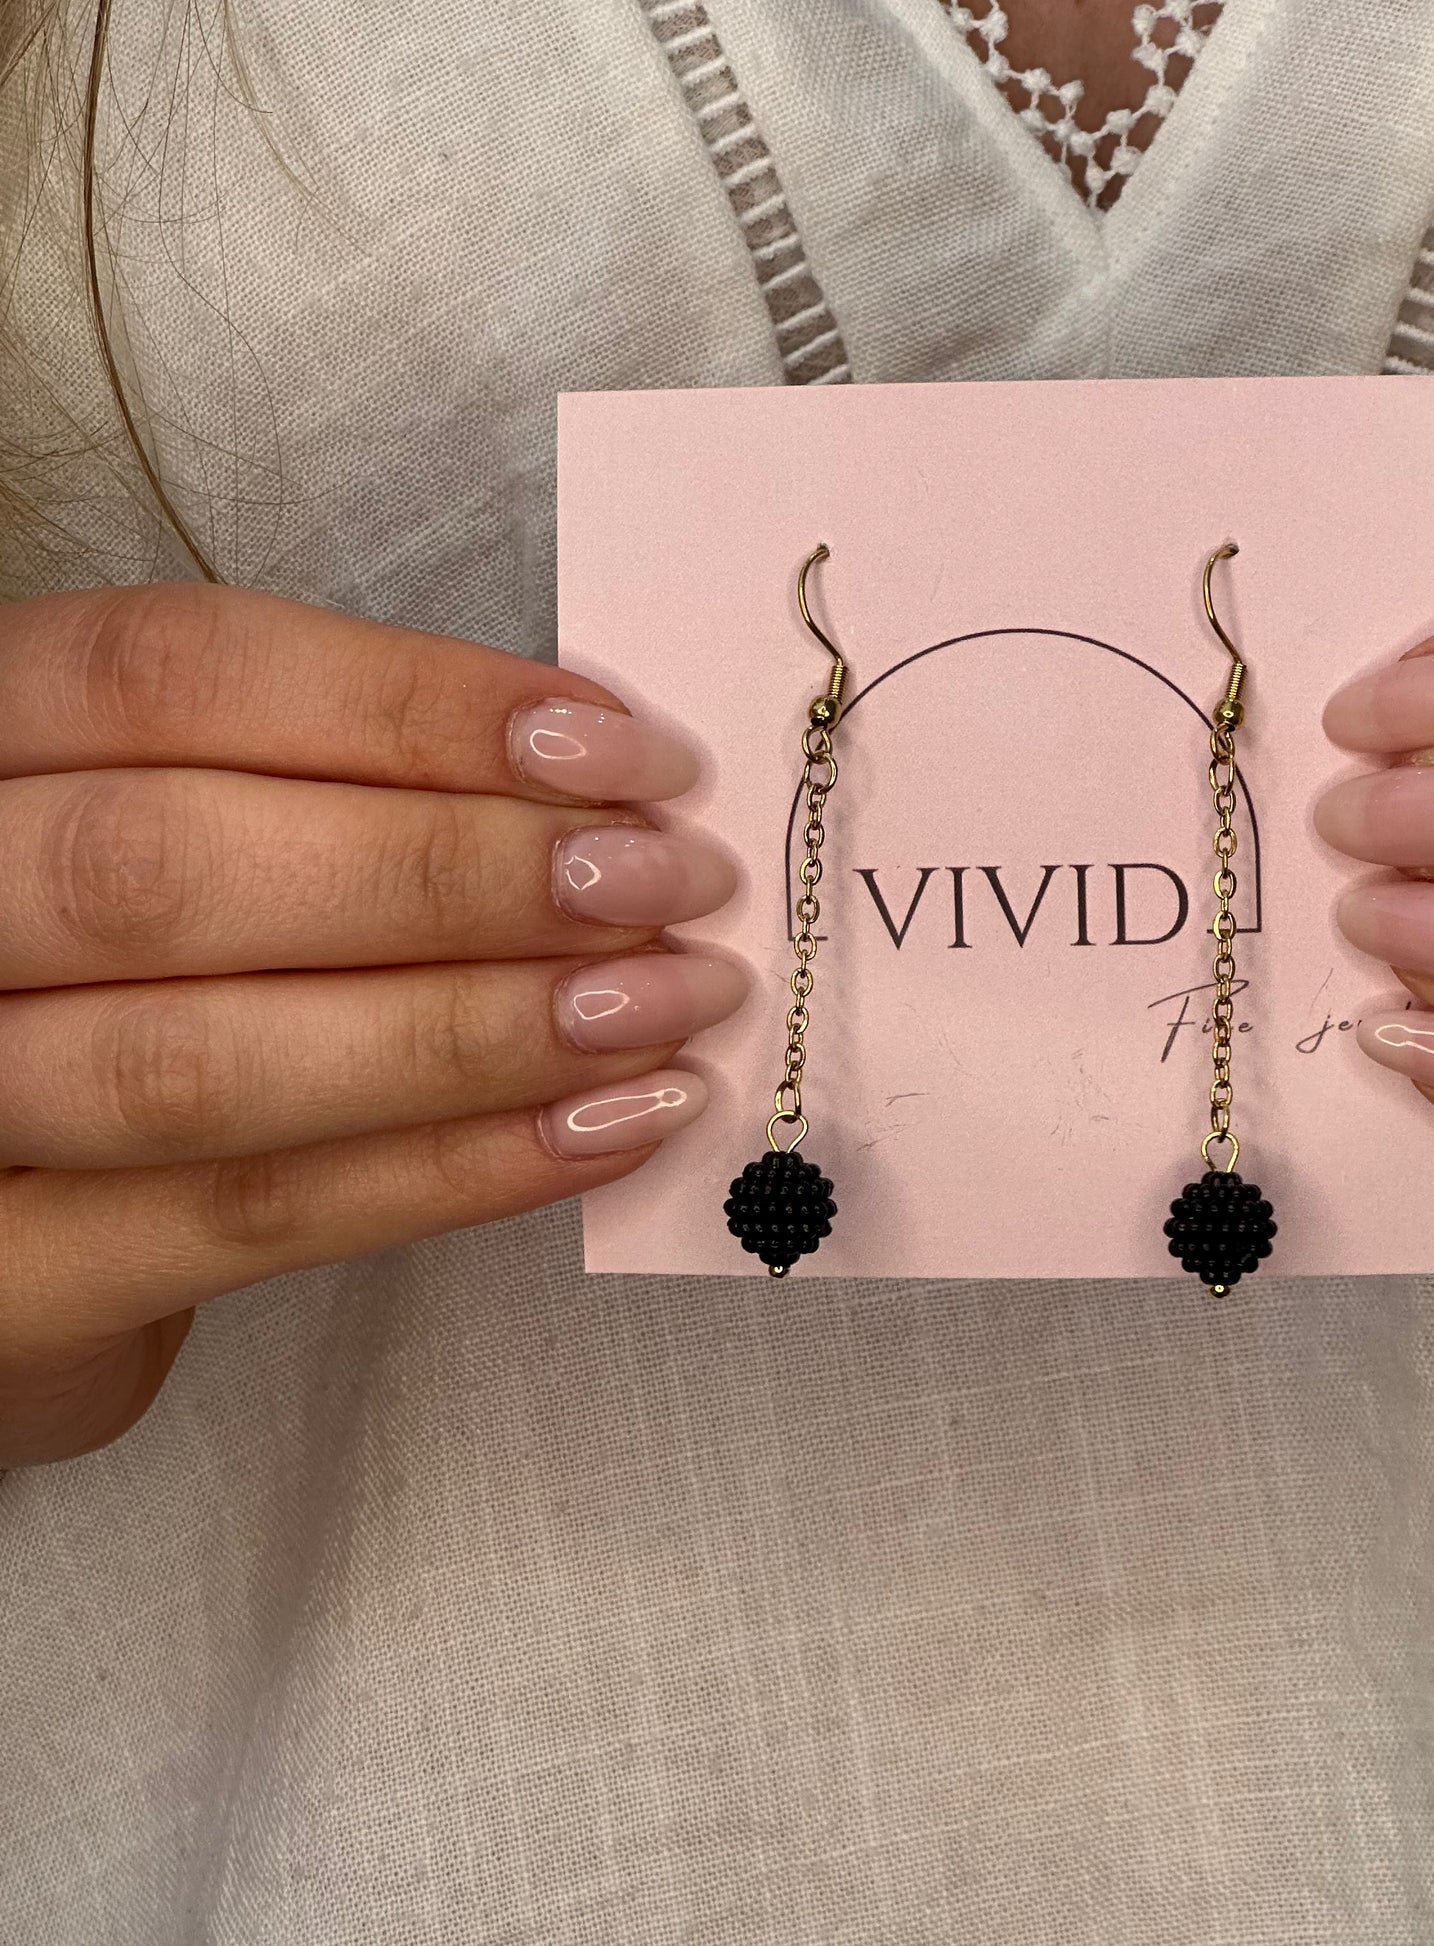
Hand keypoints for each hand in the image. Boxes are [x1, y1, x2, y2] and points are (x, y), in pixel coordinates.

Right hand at [0, 585, 745, 1464]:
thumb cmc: (122, 980)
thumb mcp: (184, 831)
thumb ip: (336, 793)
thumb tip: (597, 794)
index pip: (177, 674)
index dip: (418, 703)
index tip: (621, 750)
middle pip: (171, 865)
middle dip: (458, 872)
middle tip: (671, 885)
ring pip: (203, 1063)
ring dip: (479, 1030)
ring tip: (667, 1009)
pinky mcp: (3, 1289)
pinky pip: (245, 1220)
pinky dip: (451, 1171)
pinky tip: (604, 1129)